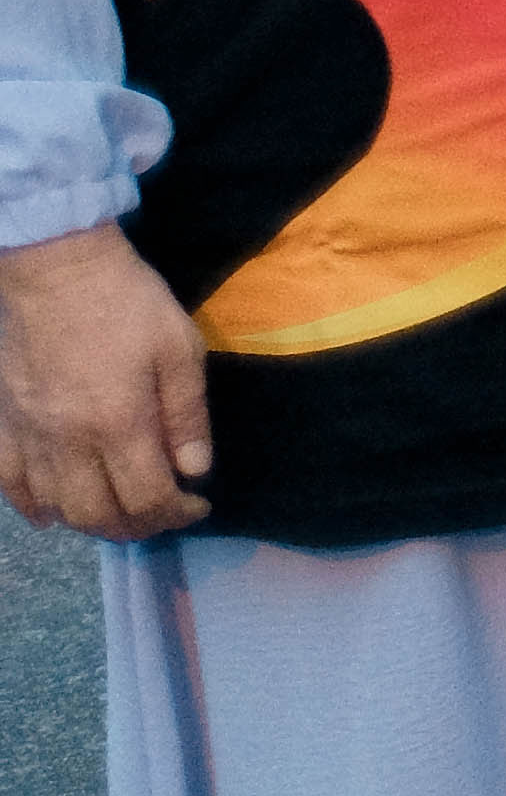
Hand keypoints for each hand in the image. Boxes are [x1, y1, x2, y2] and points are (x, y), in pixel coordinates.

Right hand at [0, 222, 212, 539]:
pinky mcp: (3, 423)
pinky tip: (51, 514)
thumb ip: (187, 415)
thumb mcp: (179, 350)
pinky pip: (9, 483)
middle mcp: (67, 441)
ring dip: (91, 521)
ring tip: (120, 513)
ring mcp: (29, 435)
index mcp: (118, 423)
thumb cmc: (128, 303)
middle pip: (98, 514)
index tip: (197, 504)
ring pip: (55, 506)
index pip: (147, 497)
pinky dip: (31, 507)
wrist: (56, 268)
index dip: (176, 513)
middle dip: (137, 526)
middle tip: (163, 515)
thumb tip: (194, 469)